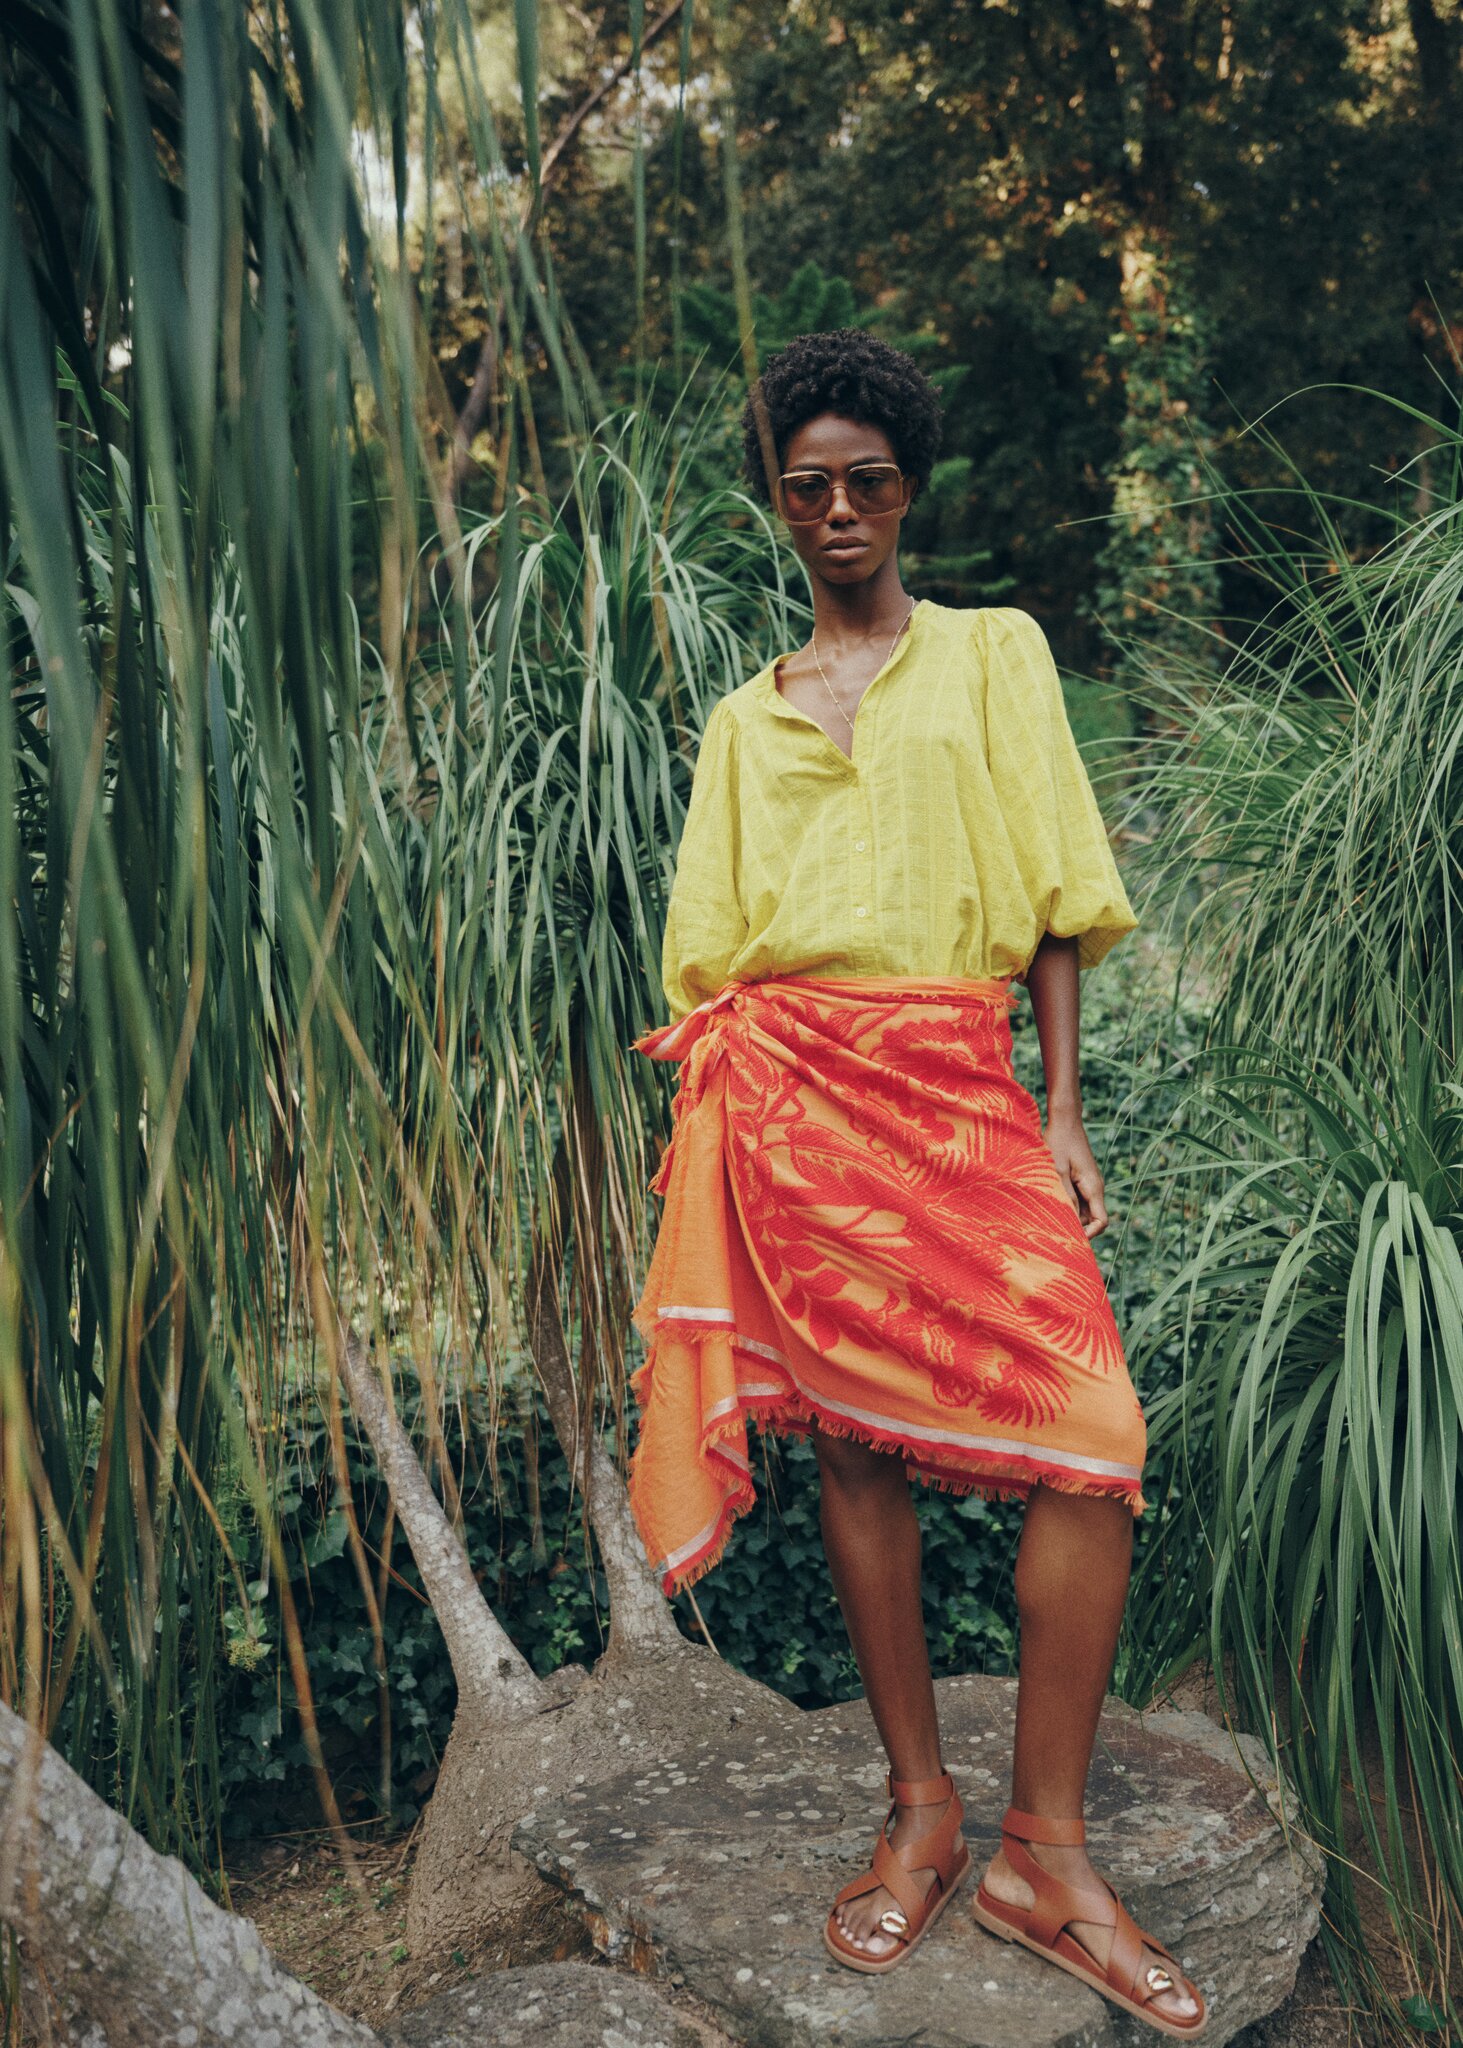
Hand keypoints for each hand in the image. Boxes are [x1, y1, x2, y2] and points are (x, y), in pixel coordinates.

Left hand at [1042, 1106, 1108, 1238]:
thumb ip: (1064, 1197)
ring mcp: (1087, 1184)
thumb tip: (1068, 1223)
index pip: (1101, 1222)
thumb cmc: (1059, 1143)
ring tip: (1045, 1217)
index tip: (1070, 1240)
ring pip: (1081, 1211)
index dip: (1089, 1235)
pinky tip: (1048, 1203)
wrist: (1065, 1121)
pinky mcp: (1080, 1180)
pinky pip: (1076, 1200)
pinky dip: (1065, 1205)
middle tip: (1050, 1232)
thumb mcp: (1057, 1171)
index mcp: (1094, 1188)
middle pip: (1090, 1220)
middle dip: (1075, 1228)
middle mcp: (1094, 1188)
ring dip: (1068, 1215)